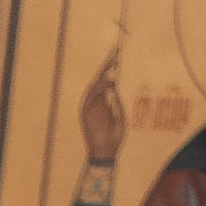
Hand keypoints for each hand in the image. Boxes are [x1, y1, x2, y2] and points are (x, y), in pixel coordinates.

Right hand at [80, 47, 124, 167]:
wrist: (106, 152)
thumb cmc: (115, 137)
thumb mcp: (120, 115)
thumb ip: (116, 102)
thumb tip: (113, 86)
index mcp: (105, 102)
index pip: (107, 82)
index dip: (111, 69)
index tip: (117, 55)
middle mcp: (96, 102)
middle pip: (100, 80)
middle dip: (106, 66)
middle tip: (115, 53)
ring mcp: (90, 107)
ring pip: (94, 86)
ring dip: (103, 75)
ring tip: (112, 65)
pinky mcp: (85, 112)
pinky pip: (91, 97)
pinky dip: (99, 88)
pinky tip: (109, 82)